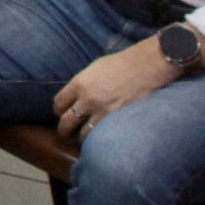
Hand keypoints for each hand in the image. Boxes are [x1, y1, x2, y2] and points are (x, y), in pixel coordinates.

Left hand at [52, 41, 180, 141]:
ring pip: (83, 134)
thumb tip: (76, 95)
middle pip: (66, 121)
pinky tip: (99, 141)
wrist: (147, 66)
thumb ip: (83, 83)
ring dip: (81, 138)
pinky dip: (98, 140)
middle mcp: (87, 99)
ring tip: (83, 139)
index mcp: (79, 83)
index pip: (59, 103)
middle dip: (64, 129)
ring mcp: (103, 112)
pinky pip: (102, 136)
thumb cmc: (122, 63)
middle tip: (66, 132)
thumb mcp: (94, 69)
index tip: (61, 113)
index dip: (58, 110)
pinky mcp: (118, 120)